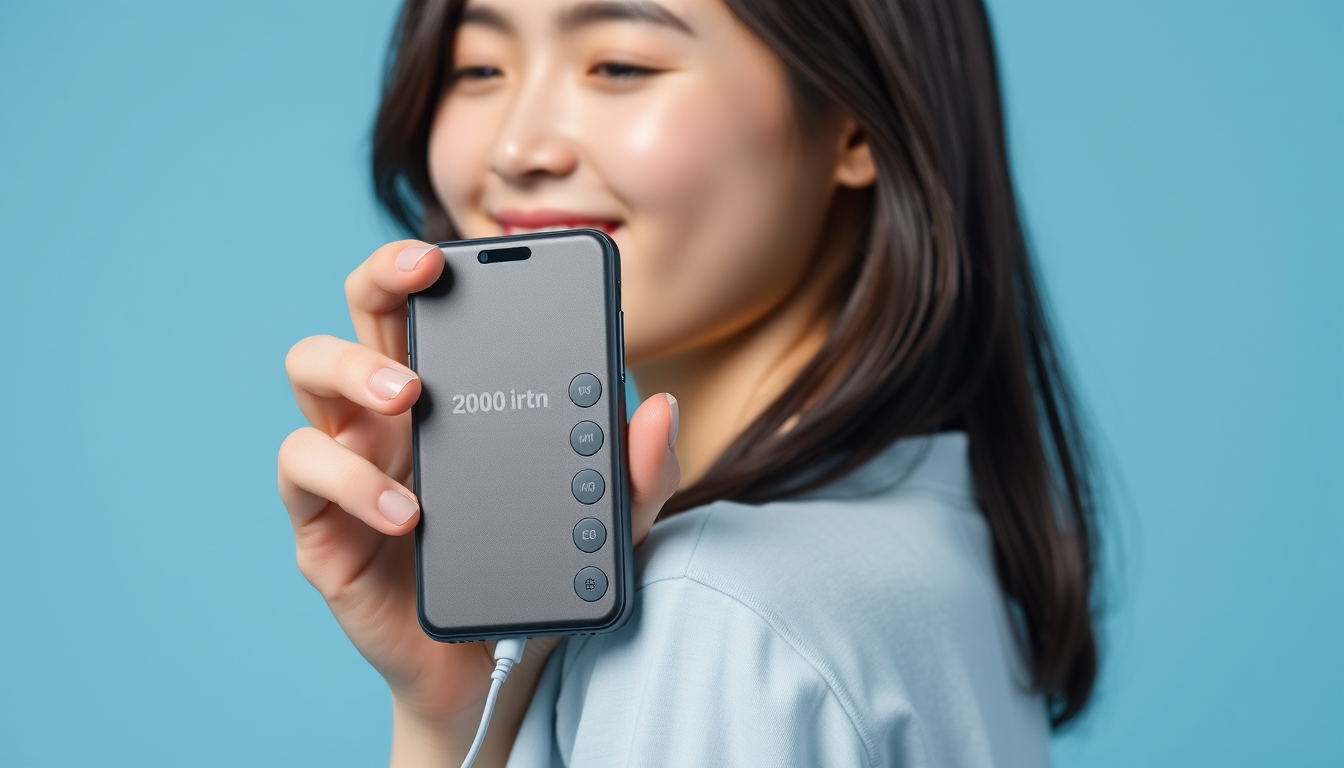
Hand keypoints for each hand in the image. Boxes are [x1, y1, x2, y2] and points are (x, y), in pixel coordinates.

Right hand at [277, 241, 680, 765]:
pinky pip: (304, 472)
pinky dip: (351, 481)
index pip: (434, 306)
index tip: (469, 247)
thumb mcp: (607, 526)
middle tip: (424, 275)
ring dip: (351, 367)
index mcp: (454, 396)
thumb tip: (658, 410)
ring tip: (410, 398)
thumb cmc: (534, 578)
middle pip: (362, 311)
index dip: (436, 262)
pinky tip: (408, 514)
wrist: (490, 672)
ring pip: (308, 372)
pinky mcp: (324, 526)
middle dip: (383, 274)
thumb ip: (637, 474)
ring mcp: (352, 463)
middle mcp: (391, 415)